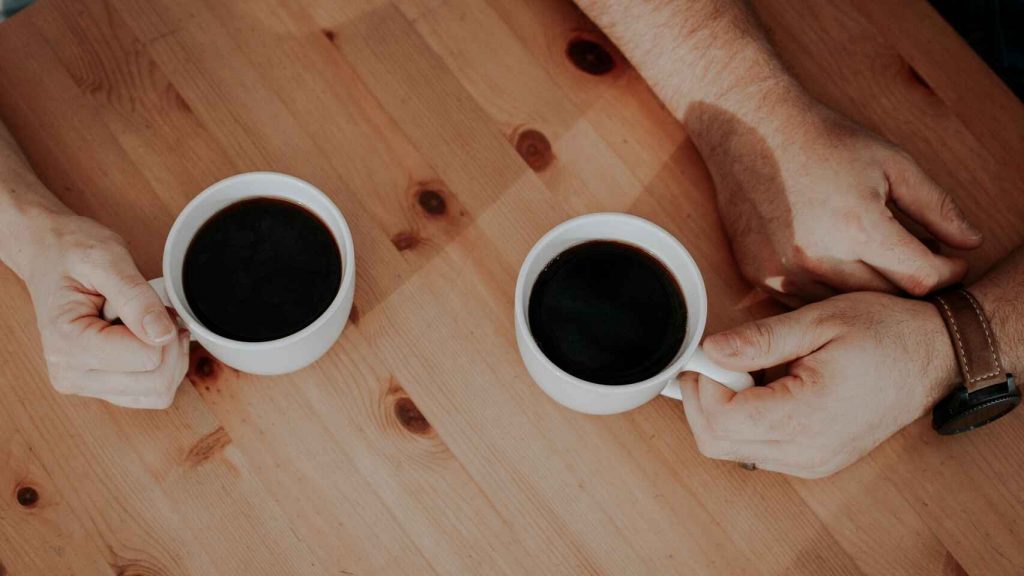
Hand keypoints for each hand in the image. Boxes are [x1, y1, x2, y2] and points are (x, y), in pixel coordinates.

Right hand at [20, 212, 187, 408]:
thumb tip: (162, 334)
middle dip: (170, 344)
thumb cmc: (72, 252)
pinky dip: (161, 368)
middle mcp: (72, 373)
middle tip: (153, 312)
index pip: (148, 358)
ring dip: (169, 358)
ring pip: (157, 393)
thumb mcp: (107, 259)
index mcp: (69, 344)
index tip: (151, 301)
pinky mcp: (100, 386)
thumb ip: (136, 297)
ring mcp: (85, 384)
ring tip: (146, 324)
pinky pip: (150, 394)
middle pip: (156, 383)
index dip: (164, 327)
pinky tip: (147, 339)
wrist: (48, 254)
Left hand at [679, 292, 958, 477]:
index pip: (720, 419)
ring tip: (748, 369)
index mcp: (807, 417)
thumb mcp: (820, 321)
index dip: (702, 383)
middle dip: (702, 398)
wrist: (938, 356)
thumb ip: (761, 340)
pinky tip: (764, 386)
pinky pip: (755, 450)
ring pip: (731, 449)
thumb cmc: (887, 333)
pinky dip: (744, 420)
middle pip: (715, 443)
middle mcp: (806, 452)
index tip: (708, 351)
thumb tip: (710, 350)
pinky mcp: (813, 461)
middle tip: (719, 359)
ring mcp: (811, 462)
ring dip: (722, 410)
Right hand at [688, 97, 981, 304]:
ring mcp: (786, 272)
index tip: (953, 263)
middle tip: (921, 263)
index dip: (948, 272)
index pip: (922, 277)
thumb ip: (935, 205)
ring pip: (844, 307)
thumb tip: (971, 241)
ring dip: (869, 292)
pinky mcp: (761, 277)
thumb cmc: (822, 140)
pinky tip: (838, 266)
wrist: (749, 130)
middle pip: (886, 298)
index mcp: (859, 227)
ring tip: (879, 264)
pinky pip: (806, 304)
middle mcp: (820, 257)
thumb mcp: (891, 162)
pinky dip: (829, 293)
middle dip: (912, 283)